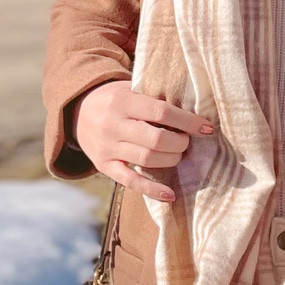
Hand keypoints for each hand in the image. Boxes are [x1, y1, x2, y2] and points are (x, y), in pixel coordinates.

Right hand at [72, 82, 213, 204]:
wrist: (77, 110)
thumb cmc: (115, 98)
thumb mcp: (130, 89)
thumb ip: (154, 98)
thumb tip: (194, 110)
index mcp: (123, 102)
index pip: (161, 112)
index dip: (188, 121)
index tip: (206, 128)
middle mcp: (114, 125)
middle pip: (156, 139)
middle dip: (180, 143)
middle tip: (187, 141)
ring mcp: (108, 148)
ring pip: (147, 159)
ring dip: (171, 159)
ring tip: (178, 154)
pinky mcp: (104, 166)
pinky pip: (130, 181)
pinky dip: (152, 190)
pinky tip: (170, 195)